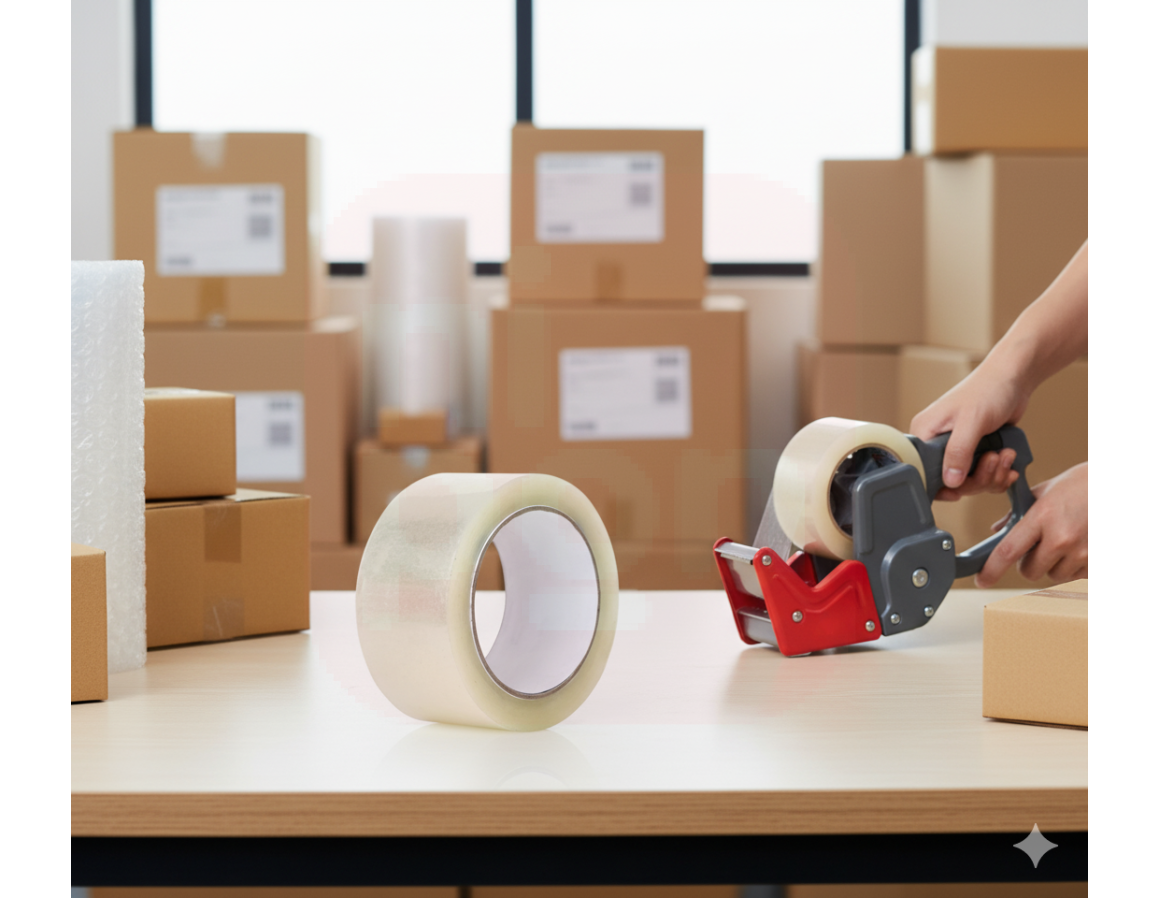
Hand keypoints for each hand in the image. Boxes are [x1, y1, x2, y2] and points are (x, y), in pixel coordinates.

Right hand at [910, 361, 1030, 499]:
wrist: (1012, 379)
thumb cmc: (988, 390)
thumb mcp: (972, 421)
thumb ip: (959, 452)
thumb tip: (950, 482)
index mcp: (925, 434)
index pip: (923, 472)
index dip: (942, 486)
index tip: (962, 490)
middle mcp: (937, 444)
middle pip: (950, 481)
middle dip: (978, 477)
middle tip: (994, 459)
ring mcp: (957, 449)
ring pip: (970, 481)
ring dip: (993, 474)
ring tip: (1006, 455)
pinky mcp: (974, 452)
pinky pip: (984, 475)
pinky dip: (999, 472)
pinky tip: (1009, 459)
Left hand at [975, 463, 1087, 587]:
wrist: (1118, 484)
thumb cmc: (1080, 484)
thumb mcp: (1044, 491)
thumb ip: (1018, 512)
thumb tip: (997, 530)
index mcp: (1041, 517)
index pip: (1008, 551)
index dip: (991, 570)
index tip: (982, 580)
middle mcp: (1061, 537)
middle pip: (1029, 571)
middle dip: (1027, 563)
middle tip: (1036, 547)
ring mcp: (1082, 551)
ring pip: (1054, 576)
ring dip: (1052, 566)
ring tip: (1062, 542)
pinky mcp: (1098, 560)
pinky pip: (1076, 577)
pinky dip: (1073, 568)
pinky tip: (1078, 547)